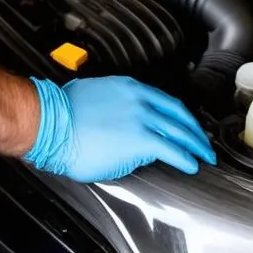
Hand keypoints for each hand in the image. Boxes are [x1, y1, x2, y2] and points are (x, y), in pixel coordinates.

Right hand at [22, 75, 216, 182]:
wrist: (50, 122)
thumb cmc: (62, 113)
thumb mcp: (94, 97)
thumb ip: (115, 105)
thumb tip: (120, 119)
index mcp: (128, 87)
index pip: (165, 100)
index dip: (181, 115)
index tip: (187, 124)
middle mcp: (139, 99)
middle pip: (178, 115)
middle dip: (195, 131)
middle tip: (203, 142)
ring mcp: (141, 118)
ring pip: (179, 131)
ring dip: (195, 145)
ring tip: (202, 156)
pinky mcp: (140, 139)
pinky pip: (172, 150)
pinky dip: (185, 158)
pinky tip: (190, 165)